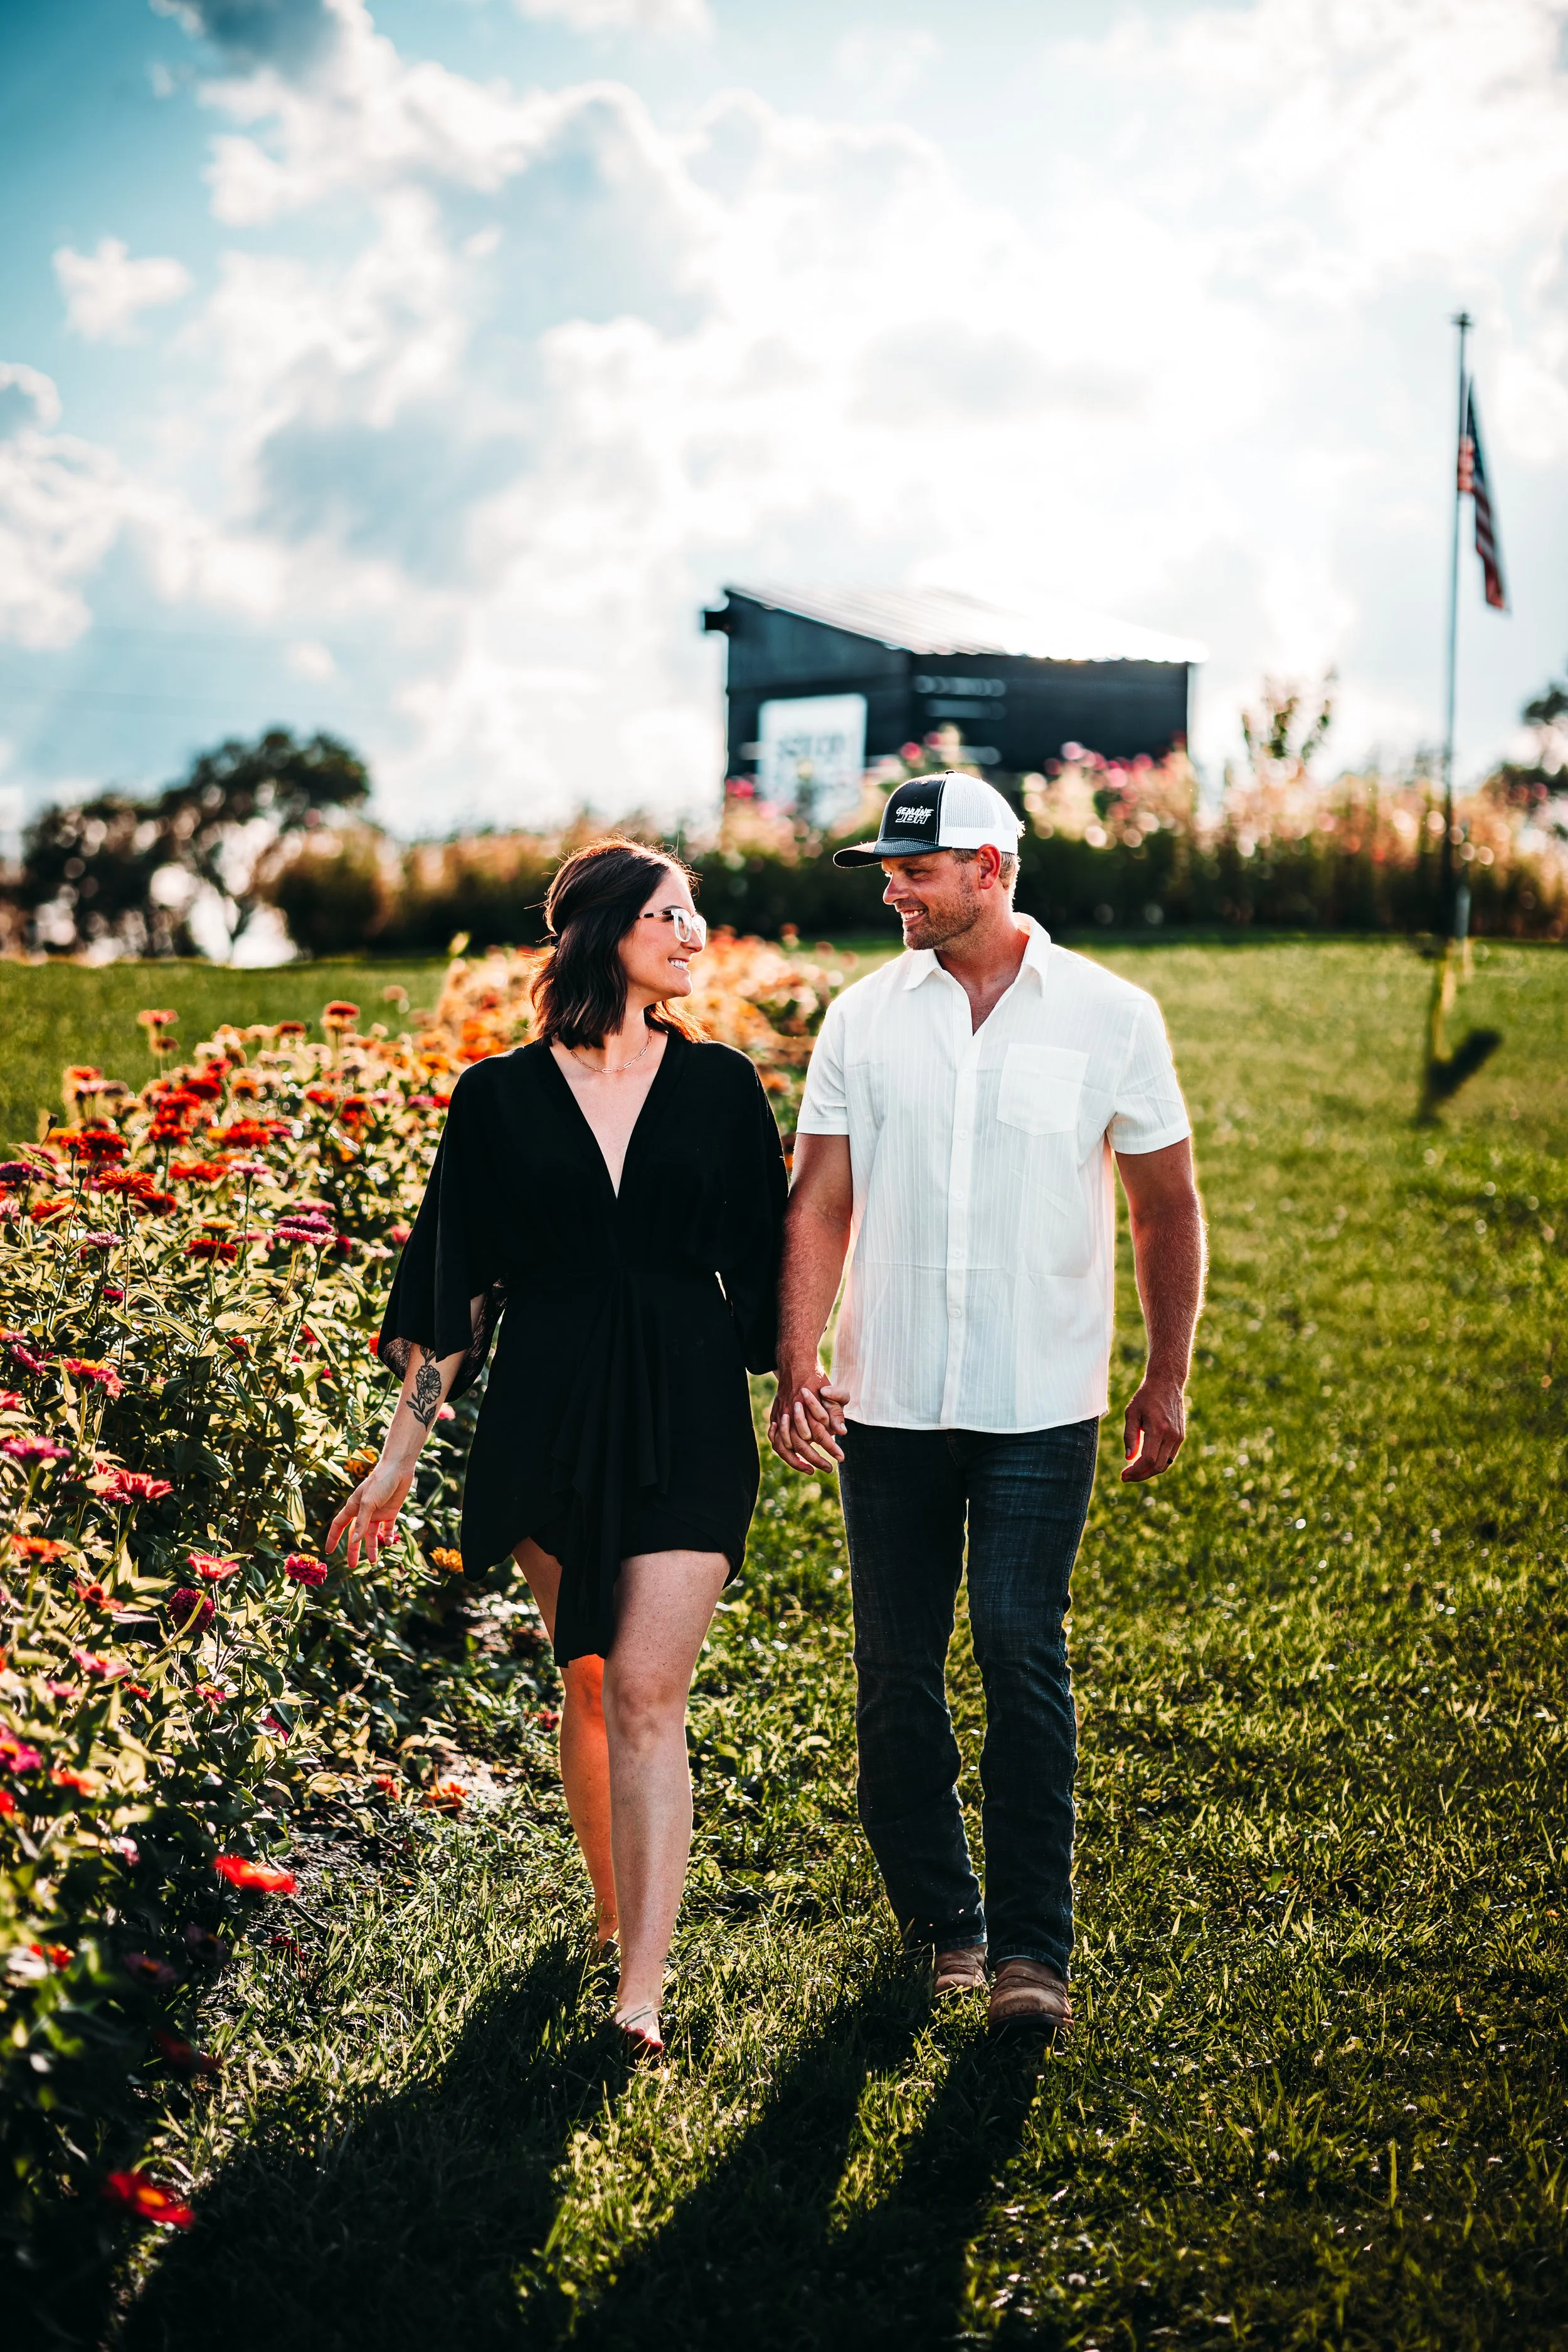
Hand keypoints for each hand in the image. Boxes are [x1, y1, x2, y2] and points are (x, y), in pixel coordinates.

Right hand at [326, 1455, 414, 1569]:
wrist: (399, 1469)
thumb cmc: (380, 1482)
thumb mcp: (369, 1503)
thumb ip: (361, 1523)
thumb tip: (354, 1541)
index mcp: (353, 1507)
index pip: (339, 1525)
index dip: (333, 1538)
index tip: (328, 1551)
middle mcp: (364, 1512)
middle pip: (356, 1535)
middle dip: (354, 1550)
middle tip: (353, 1566)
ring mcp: (377, 1513)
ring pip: (372, 1535)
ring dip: (372, 1547)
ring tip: (374, 1561)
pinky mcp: (391, 1512)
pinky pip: (387, 1529)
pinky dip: (387, 1537)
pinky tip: (388, 1543)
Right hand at [768, 1359, 848, 1471]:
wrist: (794, 1365)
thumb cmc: (816, 1379)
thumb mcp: (832, 1393)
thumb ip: (836, 1412)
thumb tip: (842, 1432)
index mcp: (807, 1407)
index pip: (821, 1434)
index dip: (831, 1448)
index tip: (841, 1458)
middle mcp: (792, 1413)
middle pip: (802, 1444)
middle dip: (816, 1459)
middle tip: (829, 1468)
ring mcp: (781, 1415)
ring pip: (785, 1446)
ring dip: (797, 1461)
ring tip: (810, 1470)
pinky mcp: (775, 1416)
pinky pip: (775, 1439)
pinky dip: (783, 1452)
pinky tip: (795, 1459)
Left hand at [1121, 1373, 1185, 1481]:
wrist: (1167, 1383)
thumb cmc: (1146, 1396)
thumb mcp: (1131, 1413)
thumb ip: (1130, 1436)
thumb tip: (1129, 1458)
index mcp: (1158, 1429)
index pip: (1147, 1460)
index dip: (1135, 1471)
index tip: (1123, 1475)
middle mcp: (1171, 1435)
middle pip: (1157, 1466)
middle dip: (1140, 1475)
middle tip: (1126, 1477)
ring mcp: (1178, 1437)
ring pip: (1164, 1464)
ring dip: (1149, 1472)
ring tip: (1134, 1472)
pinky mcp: (1180, 1437)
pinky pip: (1169, 1457)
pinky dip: (1157, 1463)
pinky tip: (1144, 1462)